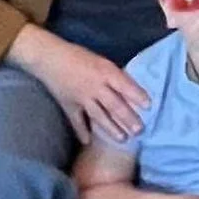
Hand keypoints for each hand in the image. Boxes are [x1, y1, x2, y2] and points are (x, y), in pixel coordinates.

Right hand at [11, 26, 148, 144]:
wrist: (49, 57)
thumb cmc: (79, 56)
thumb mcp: (102, 61)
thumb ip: (114, 76)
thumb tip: (130, 92)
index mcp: (105, 72)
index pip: (125, 85)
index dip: (137, 95)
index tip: (149, 106)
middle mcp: (95, 86)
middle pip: (114, 105)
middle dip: (127, 119)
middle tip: (139, 130)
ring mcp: (81, 97)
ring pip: (99, 116)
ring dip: (111, 128)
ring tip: (123, 139)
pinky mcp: (68, 104)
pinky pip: (76, 121)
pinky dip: (82, 131)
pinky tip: (88, 142)